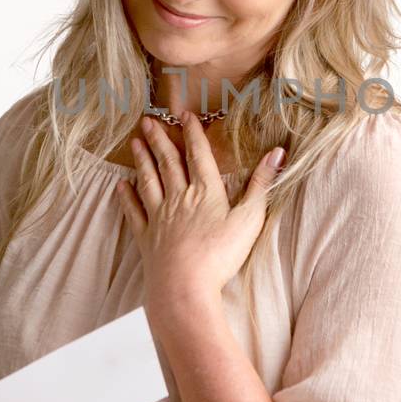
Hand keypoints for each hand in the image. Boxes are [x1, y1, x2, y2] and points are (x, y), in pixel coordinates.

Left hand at [116, 111, 285, 316]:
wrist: (185, 286)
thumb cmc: (220, 255)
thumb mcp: (250, 218)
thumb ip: (262, 185)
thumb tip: (278, 153)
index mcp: (206, 192)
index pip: (198, 155)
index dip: (192, 133)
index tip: (184, 114)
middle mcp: (179, 199)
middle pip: (168, 163)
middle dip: (159, 140)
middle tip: (147, 121)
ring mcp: (159, 218)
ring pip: (149, 181)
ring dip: (142, 161)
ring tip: (135, 143)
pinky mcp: (147, 238)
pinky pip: (135, 212)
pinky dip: (127, 197)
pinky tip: (122, 186)